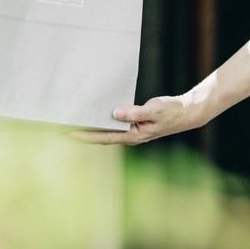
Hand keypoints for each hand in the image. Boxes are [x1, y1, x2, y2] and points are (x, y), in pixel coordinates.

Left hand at [72, 95, 203, 144]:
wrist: (187, 113)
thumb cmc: (171, 112)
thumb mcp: (153, 110)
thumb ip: (135, 112)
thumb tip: (115, 113)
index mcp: (133, 136)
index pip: (104, 138)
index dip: (86, 136)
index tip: (69, 133)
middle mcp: (129, 136)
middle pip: (100, 137)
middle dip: (83, 134)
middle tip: (62, 129)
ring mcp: (130, 132)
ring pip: (105, 132)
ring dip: (90, 128)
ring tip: (72, 123)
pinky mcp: (132, 125)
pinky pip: (112, 125)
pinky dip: (101, 122)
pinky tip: (91, 115)